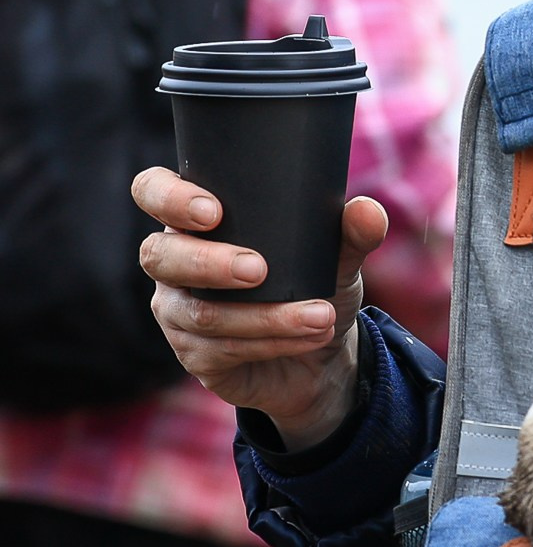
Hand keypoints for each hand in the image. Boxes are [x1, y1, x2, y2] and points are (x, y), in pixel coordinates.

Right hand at [133, 167, 386, 451]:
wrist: (324, 353)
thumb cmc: (314, 283)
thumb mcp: (339, 256)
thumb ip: (353, 232)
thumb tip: (366, 211)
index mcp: (197, 220)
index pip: (153, 191)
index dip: (167, 197)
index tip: (212, 211)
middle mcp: (174, 262)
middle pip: (159, 255)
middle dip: (209, 262)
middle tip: (259, 269)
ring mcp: (178, 311)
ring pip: (200, 313)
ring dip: (265, 315)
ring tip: (321, 314)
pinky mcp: (195, 355)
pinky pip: (221, 350)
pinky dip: (273, 342)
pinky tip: (311, 336)